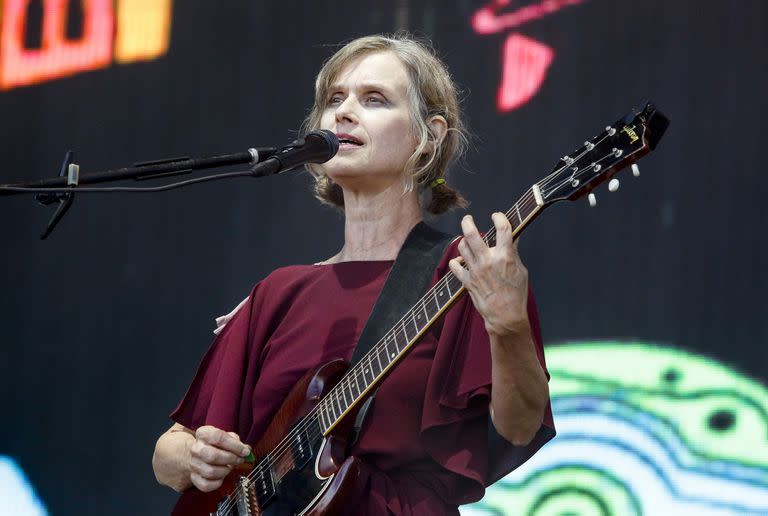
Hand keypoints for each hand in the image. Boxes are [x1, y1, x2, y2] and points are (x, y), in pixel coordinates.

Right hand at [188, 425, 250, 491]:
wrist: (198, 453)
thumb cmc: (216, 445)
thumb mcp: (226, 436)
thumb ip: (237, 442)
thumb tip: (246, 450)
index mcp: (204, 434)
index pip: (218, 437)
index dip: (235, 446)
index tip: (245, 451)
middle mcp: (196, 448)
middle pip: (212, 456)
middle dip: (231, 459)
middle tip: (240, 460)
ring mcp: (193, 464)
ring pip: (210, 472)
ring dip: (225, 471)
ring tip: (230, 467)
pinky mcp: (193, 477)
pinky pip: (206, 485)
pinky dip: (217, 483)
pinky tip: (222, 476)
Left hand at [448, 213, 529, 336]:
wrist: (505, 316)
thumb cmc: (516, 295)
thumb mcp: (521, 271)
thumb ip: (514, 253)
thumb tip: (512, 237)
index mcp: (505, 256)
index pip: (503, 228)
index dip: (499, 217)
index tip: (496, 216)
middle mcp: (488, 260)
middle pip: (472, 234)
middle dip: (468, 222)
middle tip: (467, 219)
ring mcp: (475, 270)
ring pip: (462, 247)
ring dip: (464, 241)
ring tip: (468, 241)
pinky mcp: (467, 280)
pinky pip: (455, 265)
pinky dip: (456, 261)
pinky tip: (461, 261)